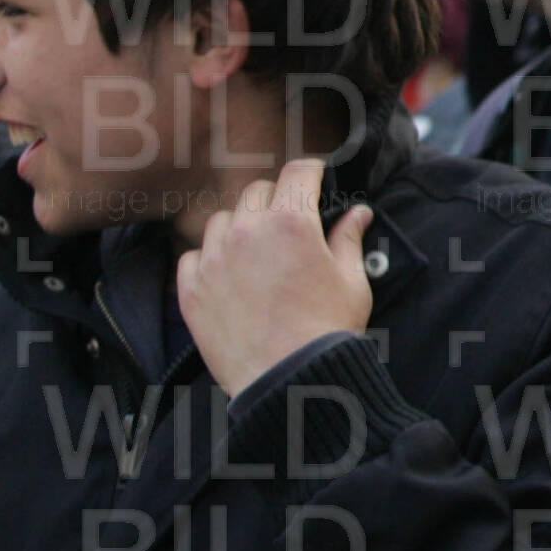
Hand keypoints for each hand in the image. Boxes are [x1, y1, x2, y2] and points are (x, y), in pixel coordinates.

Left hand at [177, 159, 372, 399]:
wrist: (287, 380)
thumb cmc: (326, 331)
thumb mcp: (351, 282)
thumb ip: (349, 239)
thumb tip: (357, 215)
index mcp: (292, 222)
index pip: (298, 171)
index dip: (311, 170)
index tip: (315, 178)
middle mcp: (248, 231)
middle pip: (257, 191)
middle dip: (277, 198)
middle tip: (290, 221)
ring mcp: (214, 259)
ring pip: (223, 220)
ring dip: (240, 226)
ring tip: (256, 250)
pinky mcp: (192, 289)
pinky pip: (194, 256)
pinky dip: (210, 259)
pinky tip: (229, 275)